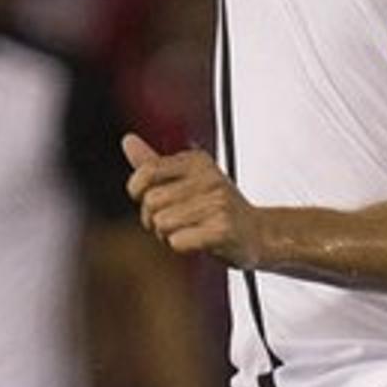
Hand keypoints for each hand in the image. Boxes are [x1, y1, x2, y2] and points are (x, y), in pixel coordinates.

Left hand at [124, 133, 266, 267]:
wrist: (258, 233)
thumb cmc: (218, 208)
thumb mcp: (187, 180)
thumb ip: (155, 164)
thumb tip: (128, 140)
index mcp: (197, 161)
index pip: (147, 172)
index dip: (137, 191)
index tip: (149, 200)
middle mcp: (209, 177)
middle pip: (151, 202)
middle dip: (154, 219)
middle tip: (174, 222)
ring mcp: (218, 203)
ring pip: (162, 223)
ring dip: (168, 235)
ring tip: (189, 231)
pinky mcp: (223, 229)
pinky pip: (178, 241)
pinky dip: (182, 247)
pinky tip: (199, 241)